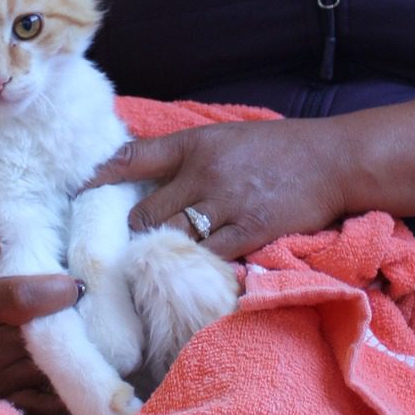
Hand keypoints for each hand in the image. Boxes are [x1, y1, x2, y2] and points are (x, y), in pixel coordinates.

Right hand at [0, 221, 76, 414]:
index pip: (23, 302)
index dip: (57, 292)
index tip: (78, 285)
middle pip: (43, 339)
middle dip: (70, 324)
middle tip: (86, 310)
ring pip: (48, 368)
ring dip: (70, 353)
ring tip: (82, 332)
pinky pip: (41, 397)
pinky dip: (61, 385)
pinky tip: (77, 369)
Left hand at [86, 120, 349, 261]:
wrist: (335, 160)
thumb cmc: (282, 148)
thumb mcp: (229, 137)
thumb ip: (190, 155)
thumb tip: (149, 173)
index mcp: (196, 144)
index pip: (134, 156)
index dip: (100, 176)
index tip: (79, 193)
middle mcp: (205, 173)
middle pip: (147, 212)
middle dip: (136, 233)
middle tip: (128, 248)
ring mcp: (227, 204)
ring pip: (172, 239)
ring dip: (161, 255)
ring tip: (153, 268)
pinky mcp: (250, 232)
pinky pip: (209, 258)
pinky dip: (197, 268)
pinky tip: (189, 277)